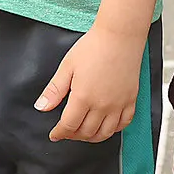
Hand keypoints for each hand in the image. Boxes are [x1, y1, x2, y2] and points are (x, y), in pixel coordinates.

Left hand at [36, 23, 144, 142]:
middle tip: (67, 131)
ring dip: (93, 137)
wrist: (120, 35)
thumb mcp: (67, 66)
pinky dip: (114, 129)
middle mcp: (102, 105)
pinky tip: (107, 125)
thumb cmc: (94, 47)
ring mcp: (118, 104)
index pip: (69, 126)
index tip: (55, 134)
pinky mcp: (131, 99)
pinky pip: (124, 123)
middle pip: (86, 132)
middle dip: (74, 136)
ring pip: (106, 133)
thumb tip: (41, 107)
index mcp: (83, 97)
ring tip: (84, 132)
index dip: (59, 133)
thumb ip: (54, 90)